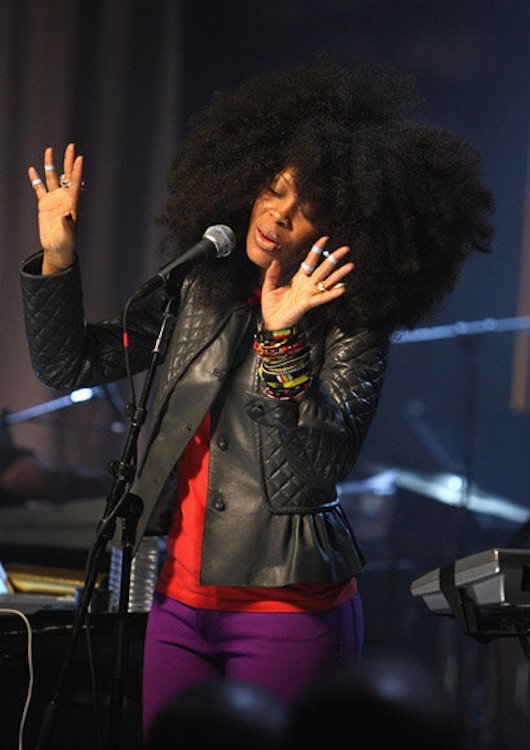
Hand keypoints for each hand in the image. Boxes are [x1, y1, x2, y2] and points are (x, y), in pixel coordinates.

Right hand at [28, 142, 83, 273]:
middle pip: (66, 175)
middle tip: (71, 146)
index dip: (77, 170)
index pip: (75, 182)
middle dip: (68, 161)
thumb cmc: (66, 242)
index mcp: (72, 203)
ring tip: (49, 150)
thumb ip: (68, 223)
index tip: (79, 157)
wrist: (57, 248)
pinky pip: (39, 188)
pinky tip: (32, 170)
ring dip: (50, 165)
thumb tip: (67, 214)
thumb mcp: (68, 234)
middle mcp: (64, 198)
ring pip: (52, 178)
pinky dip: (35, 179)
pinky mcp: (44, 204)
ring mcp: (54, 199)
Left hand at [260, 236, 353, 329]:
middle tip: (345, 249)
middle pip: (323, 268)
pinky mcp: (308, 304)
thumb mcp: (268, 287)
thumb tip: (274, 261)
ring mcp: (309, 294)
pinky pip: (322, 297)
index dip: (317, 250)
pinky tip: (342, 288)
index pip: (310, 261)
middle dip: (334, 258)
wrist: (271, 323)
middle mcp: (307, 285)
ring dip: (339, 274)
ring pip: (327, 281)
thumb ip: (272, 274)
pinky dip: (332, 293)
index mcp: (298, 279)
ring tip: (350, 266)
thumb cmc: (271, 307)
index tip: (324, 239)